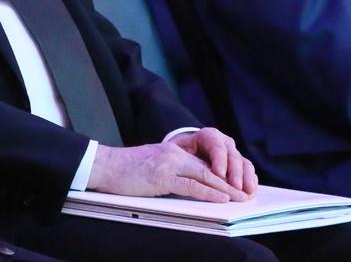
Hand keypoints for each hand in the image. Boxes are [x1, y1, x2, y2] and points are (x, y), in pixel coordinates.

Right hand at [87, 140, 250, 201]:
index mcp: (173, 151)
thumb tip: (187, 186)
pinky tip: (221, 198)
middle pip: (208, 169)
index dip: (222, 175)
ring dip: (225, 189)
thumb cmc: (124, 170)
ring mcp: (168, 164)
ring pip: (204, 176)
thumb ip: (170, 172)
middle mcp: (174, 154)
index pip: (203, 163)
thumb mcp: (152, 167)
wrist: (104, 166)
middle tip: (245, 194)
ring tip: (240, 198)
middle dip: (229, 182)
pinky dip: (208, 192)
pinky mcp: (161, 176)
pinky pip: (191, 185)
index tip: (236, 186)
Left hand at [171, 127, 256, 196]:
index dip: (219, 160)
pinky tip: (251, 192)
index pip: (216, 146)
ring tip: (247, 192)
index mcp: (208, 136)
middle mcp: (224, 143)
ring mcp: (233, 153)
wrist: (186, 151)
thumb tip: (175, 166)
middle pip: (233, 156)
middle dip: (235, 172)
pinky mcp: (239, 165)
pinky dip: (251, 181)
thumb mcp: (175, 151)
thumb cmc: (179, 152)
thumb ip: (177, 156)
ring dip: (246, 178)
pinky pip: (248, 171)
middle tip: (235, 187)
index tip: (219, 174)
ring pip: (244, 163)